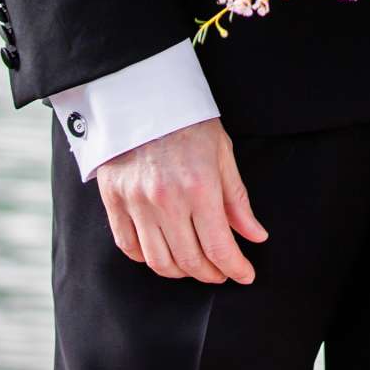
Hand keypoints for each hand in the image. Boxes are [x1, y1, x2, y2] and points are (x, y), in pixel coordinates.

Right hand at [95, 115, 266, 284]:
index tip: (245, 275)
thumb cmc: (188, 121)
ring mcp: (135, 202)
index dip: (235, 268)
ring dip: (181, 272)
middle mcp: (165, 199)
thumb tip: (256, 237)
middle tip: (222, 271)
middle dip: (211, 273)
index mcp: (198, 186)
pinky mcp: (113, 200)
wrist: (143, 94)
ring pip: (158, 262)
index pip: (218, 247)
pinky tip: (164, 251)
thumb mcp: (222, 153)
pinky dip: (148, 259)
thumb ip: (237, 200)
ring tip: (195, 263)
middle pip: (189, 261)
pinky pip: (129, 247)